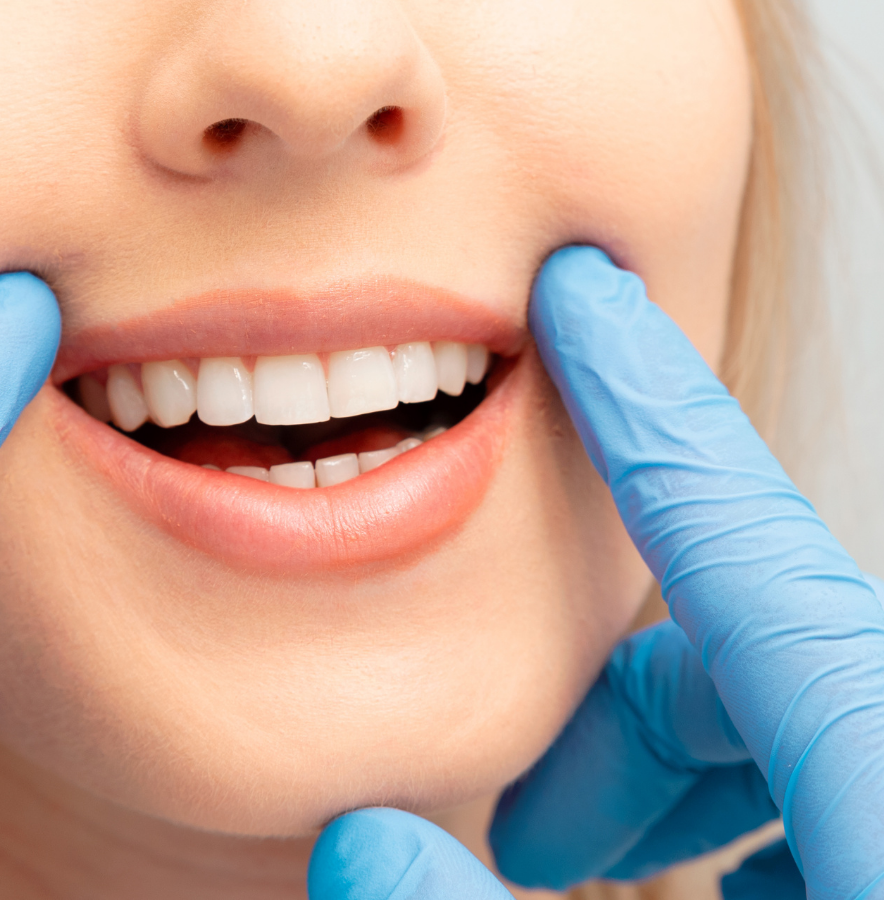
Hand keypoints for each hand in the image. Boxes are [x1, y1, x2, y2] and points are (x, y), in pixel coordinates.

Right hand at [310, 247, 883, 898]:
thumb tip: (359, 832)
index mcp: (875, 766)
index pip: (728, 524)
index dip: (633, 397)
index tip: (580, 290)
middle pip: (769, 624)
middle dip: (626, 688)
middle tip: (536, 819)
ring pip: (810, 693)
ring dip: (687, 747)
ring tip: (596, 841)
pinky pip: (853, 763)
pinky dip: (764, 788)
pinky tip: (713, 866)